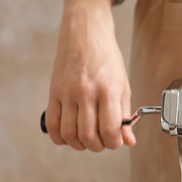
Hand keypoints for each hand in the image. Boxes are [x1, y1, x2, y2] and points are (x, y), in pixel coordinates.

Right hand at [44, 0, 134, 150]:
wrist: (85, 34)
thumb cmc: (107, 58)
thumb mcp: (123, 84)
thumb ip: (125, 114)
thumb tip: (128, 140)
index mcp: (108, 90)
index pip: (110, 129)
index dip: (114, 143)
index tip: (116, 141)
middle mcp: (86, 92)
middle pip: (88, 136)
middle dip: (98, 146)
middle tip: (102, 142)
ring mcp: (67, 93)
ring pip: (70, 134)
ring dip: (80, 145)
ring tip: (88, 140)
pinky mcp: (53, 93)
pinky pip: (53, 125)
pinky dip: (60, 138)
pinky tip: (70, 136)